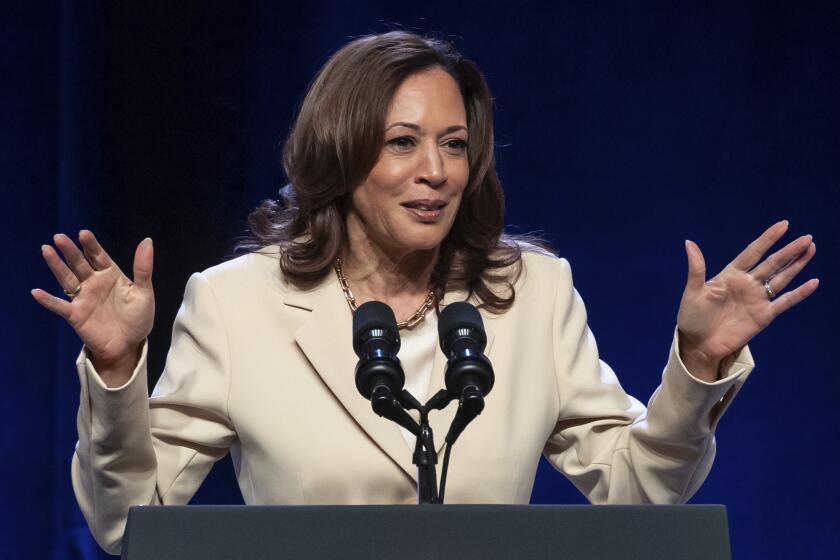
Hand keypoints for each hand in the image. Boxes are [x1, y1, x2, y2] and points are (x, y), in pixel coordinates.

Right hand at [31, 230, 154, 382]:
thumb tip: (147, 241)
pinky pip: (60, 306)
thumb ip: (143, 268)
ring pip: (67, 279)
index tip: (83, 233)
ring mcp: (83, 298)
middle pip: (79, 263)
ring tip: (46, 250)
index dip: (91, 245)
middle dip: (70, 251)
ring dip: (56, 266)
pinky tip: (37, 292)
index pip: (98, 256)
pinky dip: (48, 300)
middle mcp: (94, 283)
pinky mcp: (75, 315)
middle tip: (59, 237)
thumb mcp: (144, 293)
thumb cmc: (138, 319)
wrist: (129, 345)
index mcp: (111, 275)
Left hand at [677, 220, 817, 381]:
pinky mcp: (764, 316)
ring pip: (781, 278)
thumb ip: (697, 268)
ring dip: (796, 265)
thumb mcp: (693, 291)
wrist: (698, 345)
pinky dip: (800, 293)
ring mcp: (757, 299)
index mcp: (730, 275)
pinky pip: (785, 302)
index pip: (753, 252)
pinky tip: (813, 282)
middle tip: (806, 237)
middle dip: (789, 250)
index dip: (767, 239)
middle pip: (772, 263)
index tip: (783, 224)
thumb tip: (689, 242)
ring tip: (811, 249)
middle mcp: (747, 284)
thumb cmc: (692, 318)